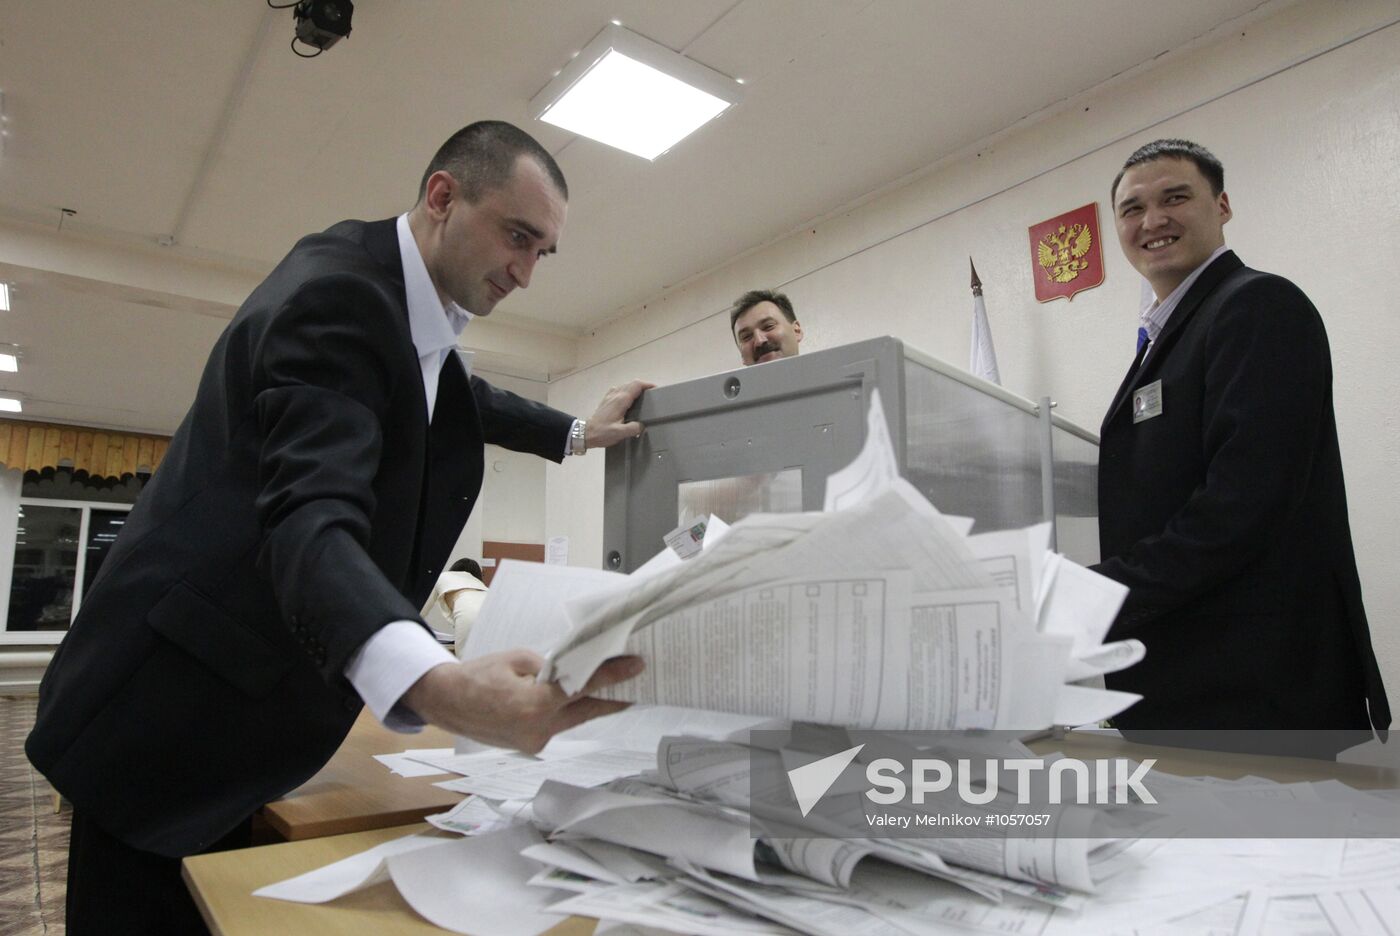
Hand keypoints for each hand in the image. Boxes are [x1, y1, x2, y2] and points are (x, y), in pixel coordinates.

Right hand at [401, 649, 643, 753]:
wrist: (447, 703)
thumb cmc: (478, 675)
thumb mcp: (518, 658)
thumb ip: (551, 667)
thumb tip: (577, 669)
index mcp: (533, 705)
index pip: (582, 688)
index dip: (612, 676)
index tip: (636, 666)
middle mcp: (537, 729)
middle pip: (587, 710)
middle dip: (613, 696)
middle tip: (637, 681)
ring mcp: (534, 743)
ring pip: (573, 719)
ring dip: (591, 704)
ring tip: (613, 688)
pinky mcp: (531, 746)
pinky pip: (558, 726)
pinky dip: (568, 712)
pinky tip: (577, 700)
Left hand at [586, 379, 654, 448]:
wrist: (586, 433)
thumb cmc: (602, 433)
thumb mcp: (620, 433)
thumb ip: (633, 428)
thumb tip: (642, 425)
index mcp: (621, 400)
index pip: (636, 385)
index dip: (647, 384)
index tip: (655, 389)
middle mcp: (615, 395)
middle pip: (632, 383)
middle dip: (643, 386)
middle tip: (651, 394)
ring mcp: (610, 396)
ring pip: (625, 385)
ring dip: (634, 388)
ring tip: (641, 397)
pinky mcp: (606, 400)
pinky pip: (618, 390)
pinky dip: (626, 391)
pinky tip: (627, 399)